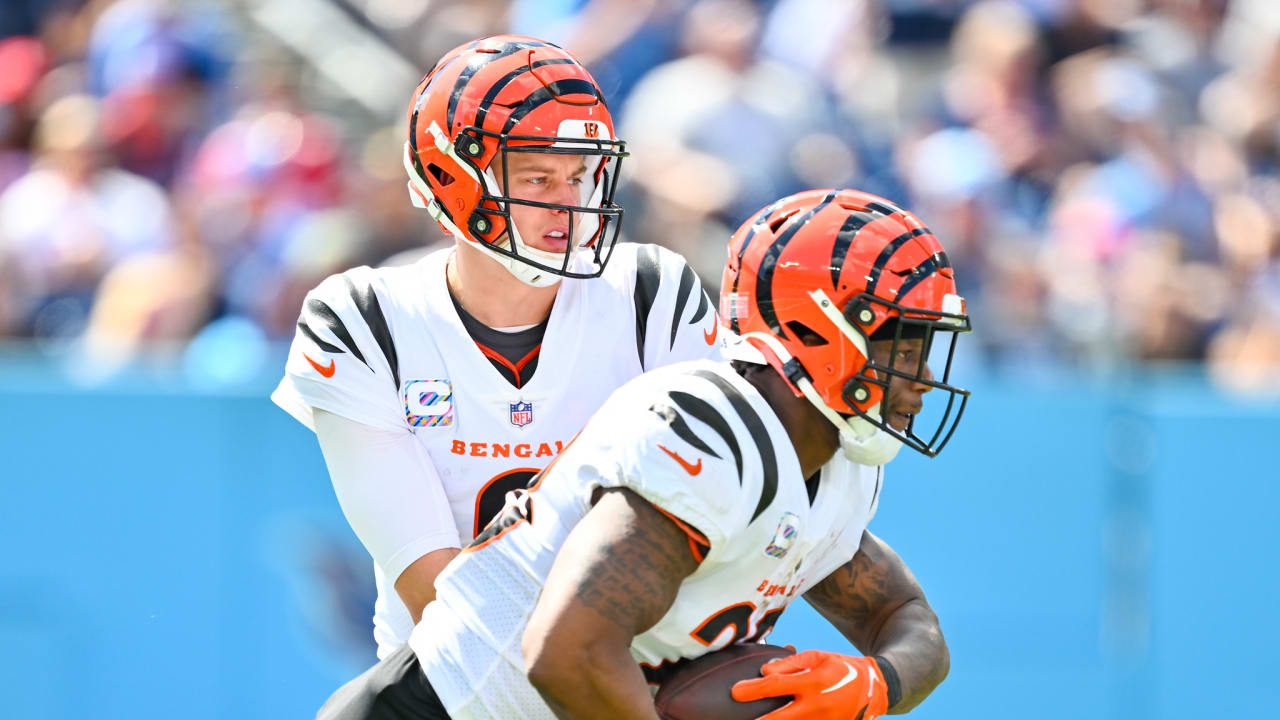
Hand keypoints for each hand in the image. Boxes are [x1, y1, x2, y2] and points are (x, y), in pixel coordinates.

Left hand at [731, 650, 888, 719]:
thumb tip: (764, 672)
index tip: (735, 692)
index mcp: (813, 682)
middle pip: (780, 719)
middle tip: (739, 718)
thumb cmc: (840, 669)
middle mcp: (818, 706)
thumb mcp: (817, 657)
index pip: (776, 687)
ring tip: (756, 719)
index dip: (753, 690)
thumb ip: (790, 664)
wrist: (874, 690)